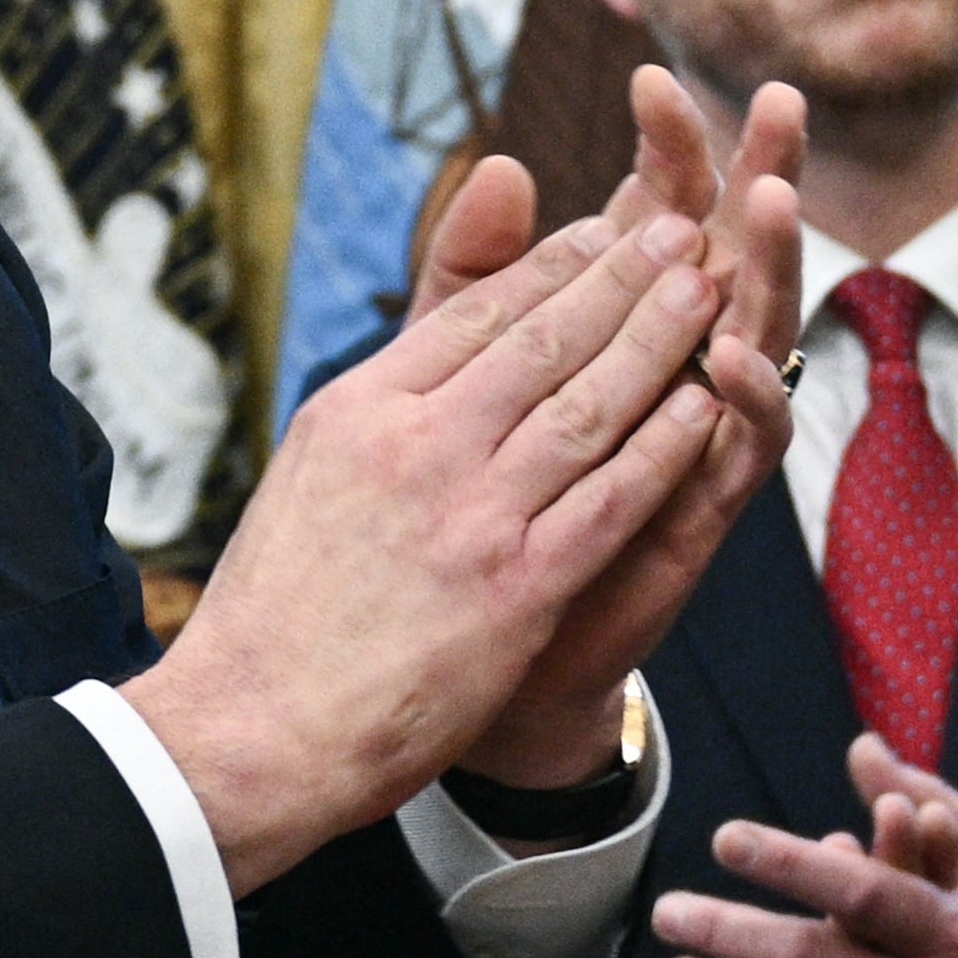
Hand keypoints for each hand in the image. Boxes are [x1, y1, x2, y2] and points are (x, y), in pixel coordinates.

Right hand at [123, 206, 728, 893]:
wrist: (249, 729)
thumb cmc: (278, 607)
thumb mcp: (310, 467)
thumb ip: (385, 393)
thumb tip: (434, 331)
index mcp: (359, 410)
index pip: (476, 313)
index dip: (556, 264)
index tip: (610, 228)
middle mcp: (415, 446)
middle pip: (542, 340)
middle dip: (623, 276)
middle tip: (681, 228)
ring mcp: (468, 516)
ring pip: (584, 405)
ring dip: (656, 340)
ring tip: (708, 288)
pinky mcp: (514, 591)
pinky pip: (607, 501)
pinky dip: (661, 448)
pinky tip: (705, 407)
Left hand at [439, 68, 808, 787]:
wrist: (469, 645)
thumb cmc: (467, 498)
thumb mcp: (453, 371)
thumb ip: (474, 275)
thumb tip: (498, 164)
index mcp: (616, 320)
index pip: (655, 210)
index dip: (662, 147)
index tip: (652, 76)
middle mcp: (672, 366)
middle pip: (728, 251)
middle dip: (757, 175)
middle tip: (779, 104)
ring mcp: (694, 435)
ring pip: (758, 334)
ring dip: (770, 269)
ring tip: (772, 202)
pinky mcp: (699, 508)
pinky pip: (745, 448)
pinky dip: (748, 401)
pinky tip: (739, 356)